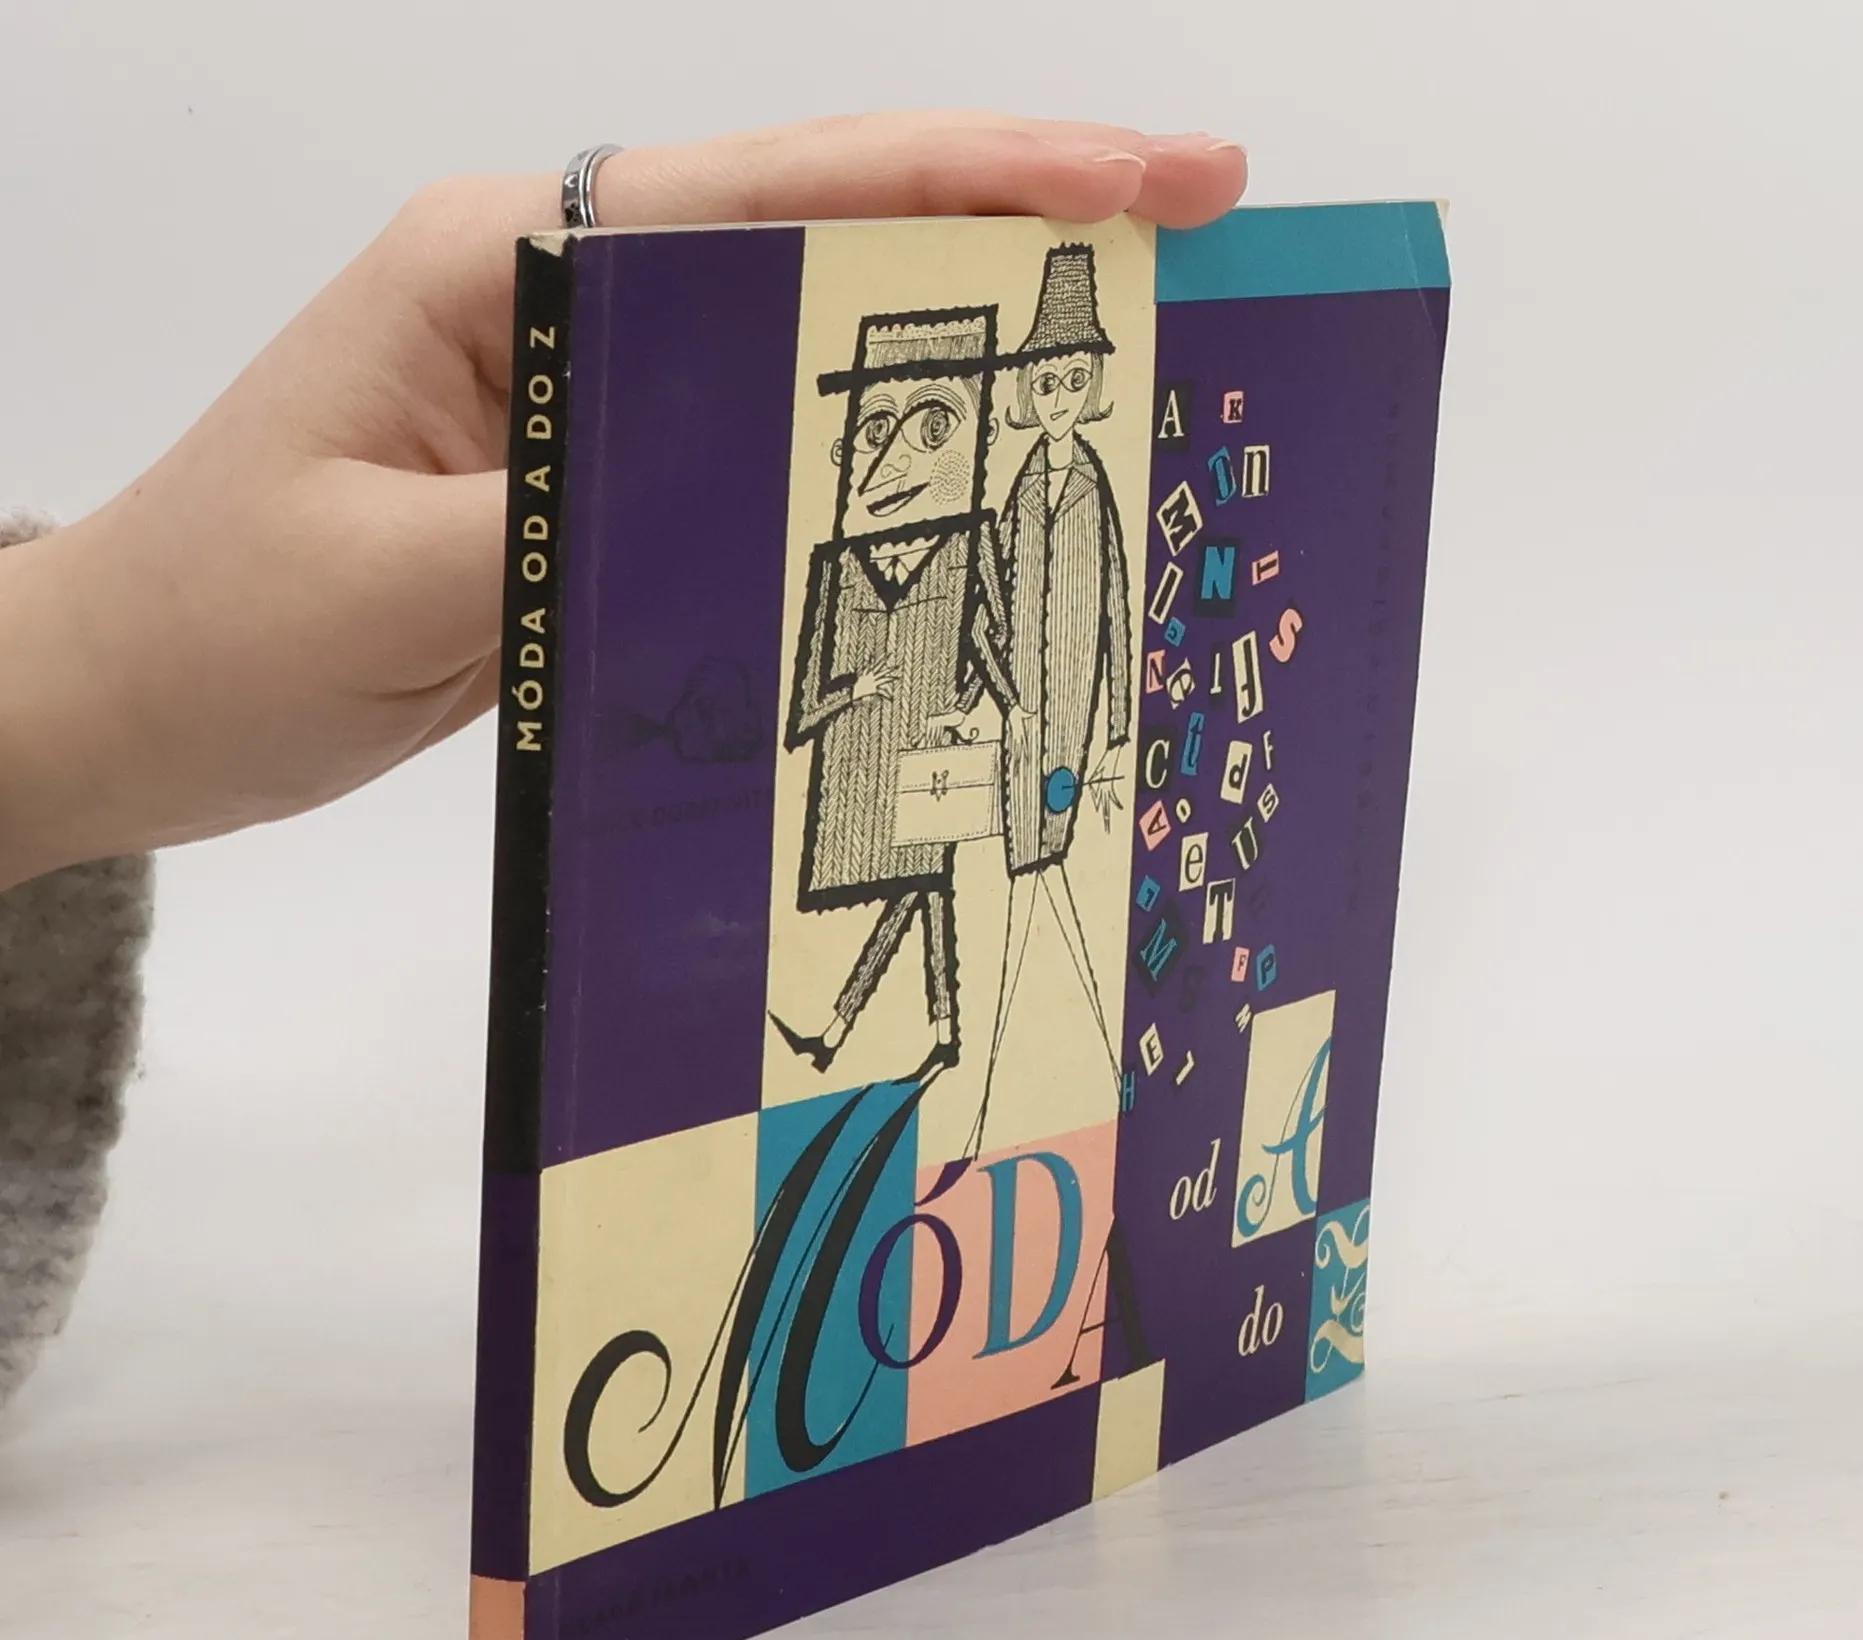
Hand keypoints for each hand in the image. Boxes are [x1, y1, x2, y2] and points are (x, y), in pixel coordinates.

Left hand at [0, 114, 1245, 886]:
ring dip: (963, 340)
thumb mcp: (394, 580)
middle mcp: (560, 297)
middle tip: (1197, 233)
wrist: (129, 699)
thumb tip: (772, 500)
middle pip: (819, 232)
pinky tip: (965, 486)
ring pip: (805, 339)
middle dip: (1013, 222)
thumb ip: (581, 516)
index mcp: (505, 264)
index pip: (774, 192)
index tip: (1141, 182)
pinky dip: (874, 459)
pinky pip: (762, 449)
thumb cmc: (218, 626)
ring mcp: (584, 388)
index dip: (971, 179)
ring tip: (1125, 352)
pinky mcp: (596, 479)